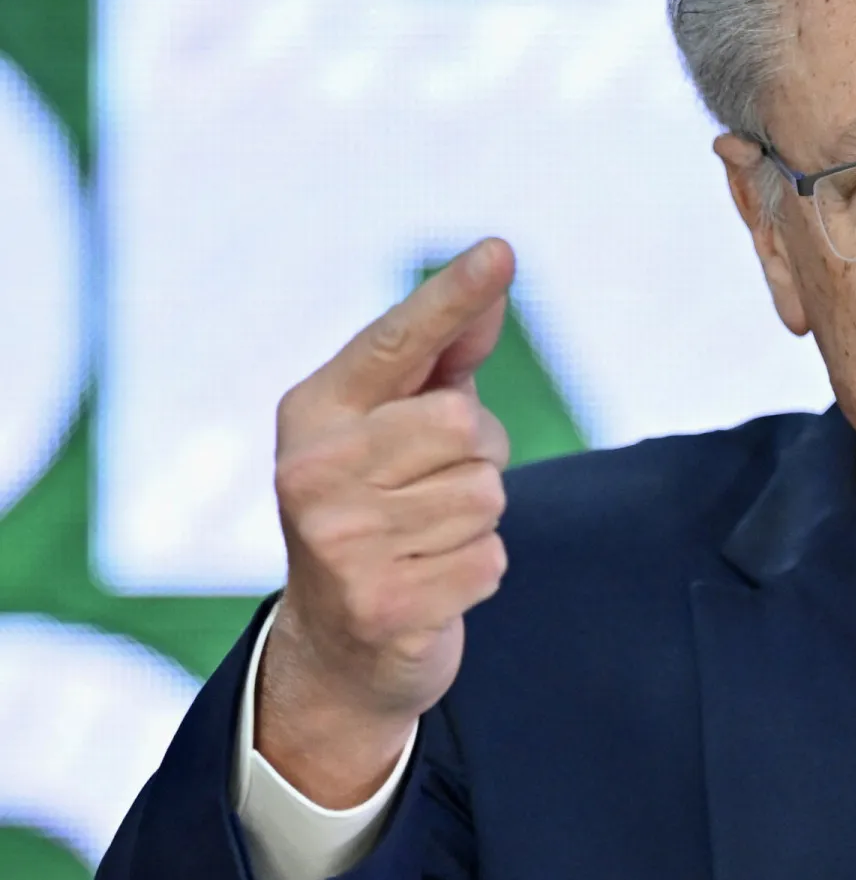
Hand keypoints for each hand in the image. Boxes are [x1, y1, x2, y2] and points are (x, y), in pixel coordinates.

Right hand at [256, 237, 515, 806]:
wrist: (336, 648)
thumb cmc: (379, 508)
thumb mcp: (396, 428)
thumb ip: (443, 358)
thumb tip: (493, 279)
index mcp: (315, 412)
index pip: (397, 341)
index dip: (452, 297)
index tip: (500, 252)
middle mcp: (311, 471)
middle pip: (465, 423)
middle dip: (478, 456)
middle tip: (434, 488)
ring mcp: (340, 543)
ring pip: (485, 495)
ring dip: (477, 520)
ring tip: (426, 538)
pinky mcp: (382, 606)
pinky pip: (491, 560)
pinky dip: (478, 572)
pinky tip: (430, 583)